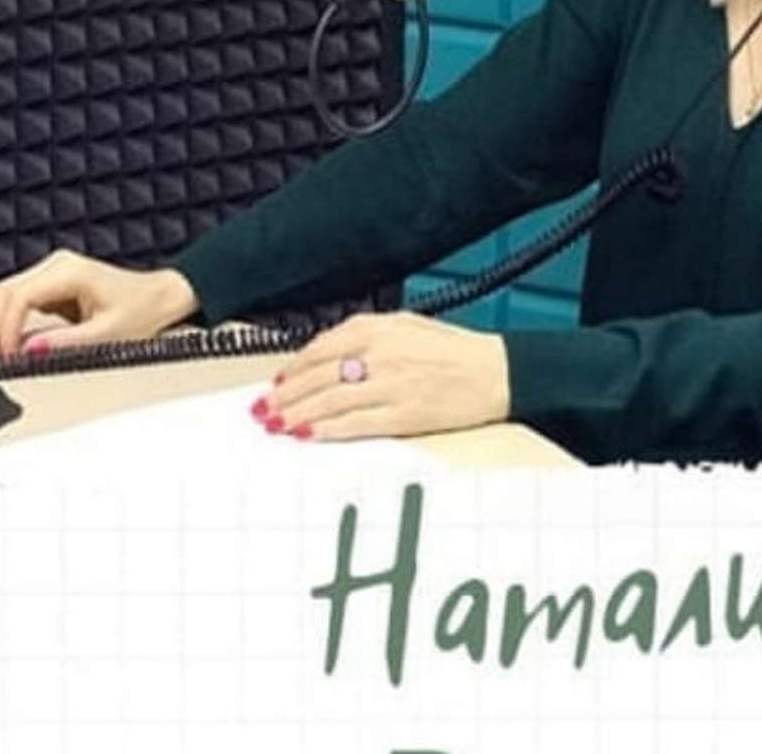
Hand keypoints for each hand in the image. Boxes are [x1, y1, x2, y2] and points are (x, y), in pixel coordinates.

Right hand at [0, 248, 198, 358]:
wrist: (160, 297)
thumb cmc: (142, 309)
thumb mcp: (107, 334)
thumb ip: (66, 343)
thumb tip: (30, 352)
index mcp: (70, 271)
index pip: (20, 296)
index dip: (4, 328)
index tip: (2, 355)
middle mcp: (57, 266)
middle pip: (5, 293)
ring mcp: (52, 274)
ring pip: (7, 297)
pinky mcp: (51, 286)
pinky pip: (19, 304)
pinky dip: (8, 325)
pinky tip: (4, 347)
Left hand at [258, 311, 510, 440]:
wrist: (498, 371)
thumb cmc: (455, 349)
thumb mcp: (409, 325)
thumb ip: (368, 334)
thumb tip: (326, 353)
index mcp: (380, 328)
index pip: (321, 348)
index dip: (293, 368)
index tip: (277, 381)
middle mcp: (381, 353)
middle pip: (318, 376)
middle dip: (285, 394)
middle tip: (263, 409)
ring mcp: (392, 385)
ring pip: (330, 401)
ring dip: (297, 414)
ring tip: (276, 425)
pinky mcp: (404, 414)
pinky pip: (355, 424)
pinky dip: (327, 430)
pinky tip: (309, 436)